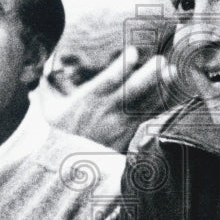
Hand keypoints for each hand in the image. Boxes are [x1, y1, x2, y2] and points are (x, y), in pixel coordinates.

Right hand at [45, 47, 169, 151]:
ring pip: (144, 104)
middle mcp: (106, 112)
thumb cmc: (59, 133)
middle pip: (129, 93)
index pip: (105, 83)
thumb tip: (40, 63)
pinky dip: (165, 104)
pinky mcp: (131, 133)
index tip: (133, 52)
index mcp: (86, 101)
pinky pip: (151, 116)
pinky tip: (179, 92)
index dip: (120, 68)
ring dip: (161, 89)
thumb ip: (47, 85)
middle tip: (161, 61)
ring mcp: (121, 125)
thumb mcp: (48, 109)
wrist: (69, 167)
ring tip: (175, 73)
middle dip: (146, 77)